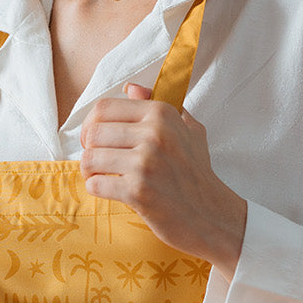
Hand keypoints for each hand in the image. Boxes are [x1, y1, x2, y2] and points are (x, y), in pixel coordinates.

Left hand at [80, 85, 246, 278]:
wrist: (213, 215)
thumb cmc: (197, 173)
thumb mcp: (189, 129)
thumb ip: (160, 104)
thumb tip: (130, 88)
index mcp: (162, 113)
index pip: (104, 108)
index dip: (92, 123)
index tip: (97, 138)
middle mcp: (154, 134)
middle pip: (93, 132)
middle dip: (89, 148)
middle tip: (98, 160)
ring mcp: (146, 163)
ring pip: (90, 158)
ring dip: (89, 169)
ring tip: (100, 175)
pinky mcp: (138, 191)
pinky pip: (95, 183)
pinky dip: (96, 188)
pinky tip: (108, 190)